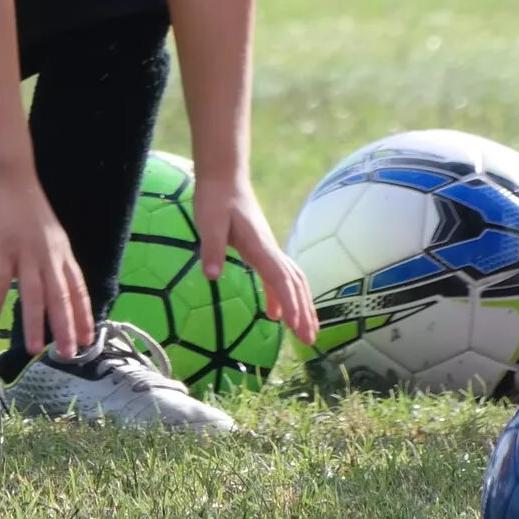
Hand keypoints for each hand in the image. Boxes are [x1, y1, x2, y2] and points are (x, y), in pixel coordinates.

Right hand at [0, 161, 92, 360]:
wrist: (7, 173)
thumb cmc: (24, 202)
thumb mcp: (47, 231)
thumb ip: (49, 256)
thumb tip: (48, 281)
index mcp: (61, 251)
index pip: (77, 289)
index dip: (83, 315)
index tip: (88, 340)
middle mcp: (48, 255)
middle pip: (61, 297)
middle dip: (65, 328)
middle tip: (69, 355)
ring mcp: (25, 252)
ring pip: (34, 294)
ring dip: (34, 323)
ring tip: (33, 349)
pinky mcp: (1, 249)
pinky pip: (0, 284)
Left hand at [206, 175, 319, 339]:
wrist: (224, 178)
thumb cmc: (215, 199)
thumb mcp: (209, 222)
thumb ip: (211, 248)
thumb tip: (212, 277)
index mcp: (260, 246)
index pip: (280, 280)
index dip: (290, 304)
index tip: (297, 328)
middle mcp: (269, 249)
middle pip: (294, 284)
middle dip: (304, 312)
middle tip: (310, 341)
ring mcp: (268, 249)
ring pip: (293, 281)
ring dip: (301, 306)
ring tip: (305, 333)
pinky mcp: (261, 249)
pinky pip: (279, 276)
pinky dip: (281, 296)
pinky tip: (274, 314)